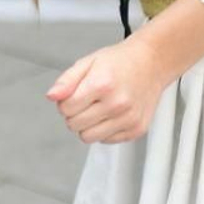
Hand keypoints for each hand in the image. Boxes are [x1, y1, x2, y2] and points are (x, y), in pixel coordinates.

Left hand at [46, 38, 167, 144]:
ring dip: (86, 126)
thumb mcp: (88, 62)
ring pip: (89, 137)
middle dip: (73, 114)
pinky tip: (110, 114)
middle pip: (75, 124)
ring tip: (96, 109)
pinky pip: (107, 141)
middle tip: (85, 101)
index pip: (65, 108)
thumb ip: (66, 81)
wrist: (151, 64)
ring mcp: (128, 119)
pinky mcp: (137, 130)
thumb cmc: (119, 62)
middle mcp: (117, 104)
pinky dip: (103, 131)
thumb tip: (52, 96)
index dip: (64, 102)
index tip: (74, 95)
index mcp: (101, 84)